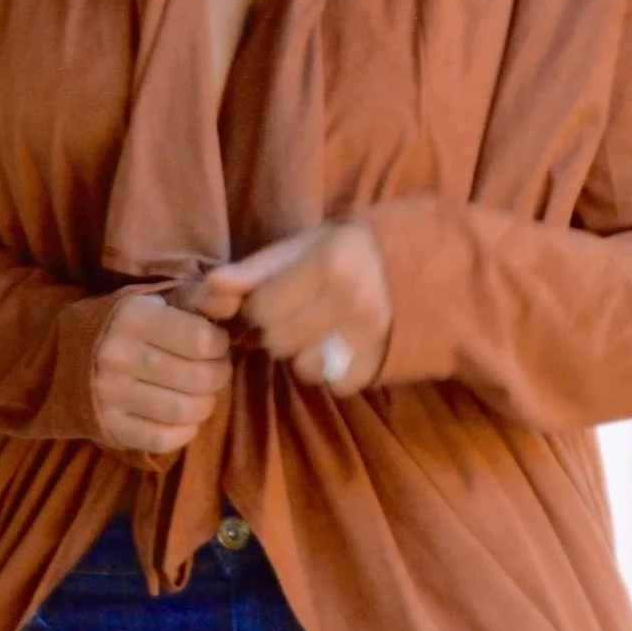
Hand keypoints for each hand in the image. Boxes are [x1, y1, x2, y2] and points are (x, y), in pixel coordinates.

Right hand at [91, 288, 233, 456]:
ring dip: (205, 405)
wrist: (66, 355)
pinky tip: (183, 417)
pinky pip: (164, 439)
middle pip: (198, 378)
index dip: (220, 345)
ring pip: (184, 411)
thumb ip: (200, 298)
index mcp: (133, 318)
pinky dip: (184, 431)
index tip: (215, 344)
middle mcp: (118, 356)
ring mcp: (111, 394)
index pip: (201, 339)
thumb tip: (235, 297)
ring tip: (200, 393)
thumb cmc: (128, 325)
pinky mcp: (111, 426)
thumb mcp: (158, 301)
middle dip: (218, 375)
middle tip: (214, 371)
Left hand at [185, 221, 390, 393]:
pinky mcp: (383, 362)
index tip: (275, 296)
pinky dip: (331, 371)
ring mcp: (373, 336)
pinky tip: (339, 347)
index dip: (258, 305)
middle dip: (278, 330)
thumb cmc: (347, 250)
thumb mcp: (304, 245)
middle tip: (298, 314)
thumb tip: (211, 286)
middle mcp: (356, 300)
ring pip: (304, 368)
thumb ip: (256, 269)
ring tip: (319, 330)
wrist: (420, 264)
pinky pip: (334, 385)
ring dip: (303, 354)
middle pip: (279, 342)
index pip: (262, 308)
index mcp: (332, 263)